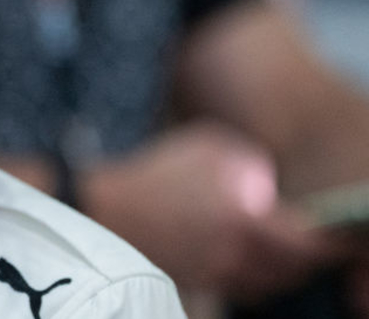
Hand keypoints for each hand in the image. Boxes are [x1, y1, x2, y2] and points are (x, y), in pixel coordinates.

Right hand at [82, 122, 340, 300]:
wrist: (100, 210)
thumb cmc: (154, 174)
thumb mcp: (207, 147)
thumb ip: (248, 164)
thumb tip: (266, 185)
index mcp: (246, 222)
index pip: (307, 244)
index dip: (328, 242)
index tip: (335, 234)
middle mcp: (236, 257)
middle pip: (289, 271)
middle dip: (304, 258)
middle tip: (309, 244)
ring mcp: (214, 276)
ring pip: (264, 284)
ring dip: (277, 270)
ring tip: (277, 252)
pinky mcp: (194, 284)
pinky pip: (236, 287)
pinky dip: (248, 277)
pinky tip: (239, 258)